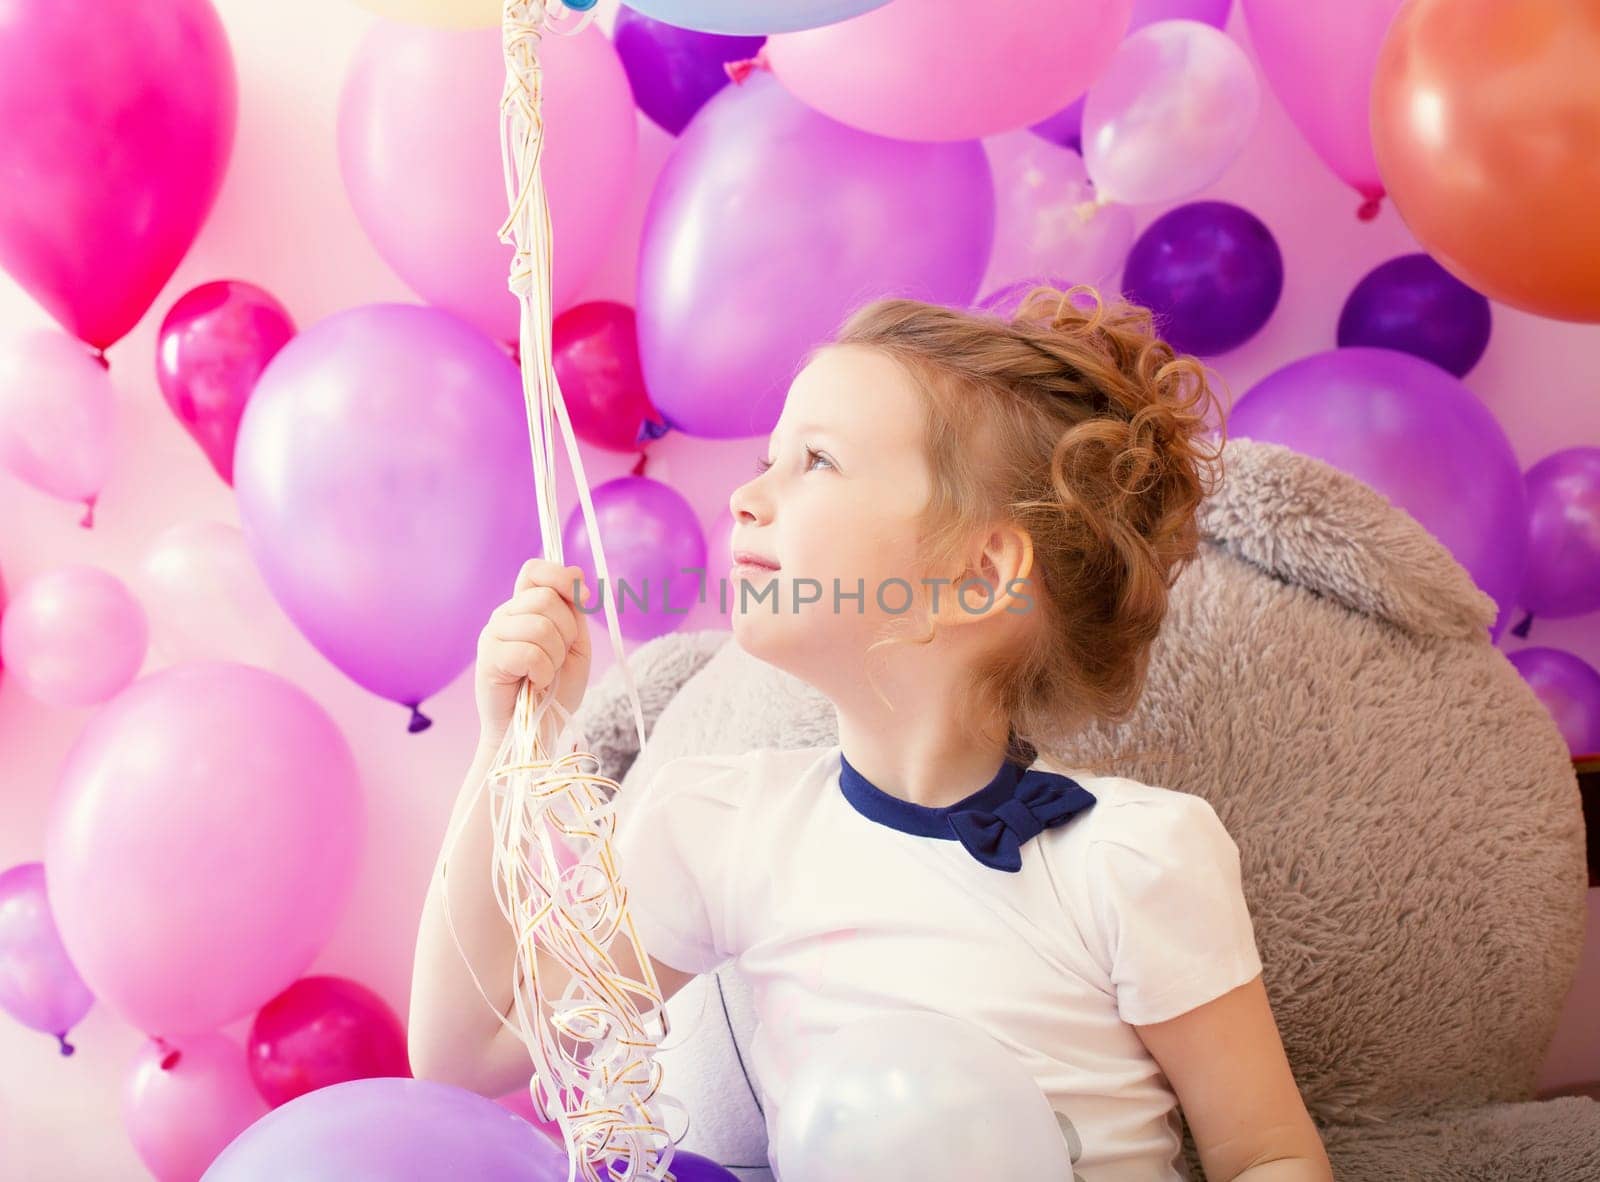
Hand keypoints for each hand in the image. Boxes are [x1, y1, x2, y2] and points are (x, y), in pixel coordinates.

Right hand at [474, 559, 591, 748]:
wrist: (535, 731)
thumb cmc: (554, 690)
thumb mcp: (575, 645)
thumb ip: (574, 610)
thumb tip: (575, 572)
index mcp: (525, 607)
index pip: (535, 569)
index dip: (561, 578)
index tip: (582, 601)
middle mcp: (505, 615)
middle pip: (546, 599)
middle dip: (567, 633)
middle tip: (557, 659)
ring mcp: (493, 635)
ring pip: (541, 626)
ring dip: (555, 656)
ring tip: (545, 674)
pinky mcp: (488, 658)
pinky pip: (528, 652)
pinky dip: (543, 671)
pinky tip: (534, 682)